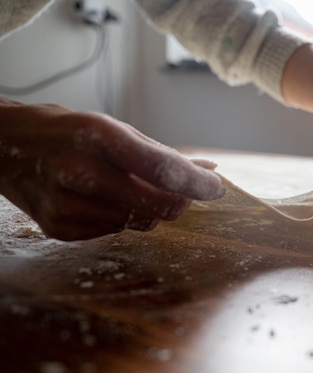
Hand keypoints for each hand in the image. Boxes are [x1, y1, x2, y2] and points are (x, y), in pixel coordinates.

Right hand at [0, 98, 223, 240]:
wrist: (2, 148)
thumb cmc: (65, 131)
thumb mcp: (112, 128)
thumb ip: (159, 153)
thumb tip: (206, 170)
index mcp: (100, 137)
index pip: (164, 169)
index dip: (197, 183)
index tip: (216, 187)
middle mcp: (83, 173)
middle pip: (159, 207)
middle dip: (180, 201)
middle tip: (183, 191)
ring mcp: (69, 206)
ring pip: (140, 222)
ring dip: (149, 209)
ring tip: (126, 185)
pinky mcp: (61, 229)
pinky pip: (115, 230)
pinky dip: (122, 217)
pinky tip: (101, 198)